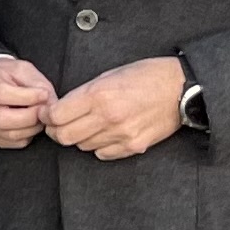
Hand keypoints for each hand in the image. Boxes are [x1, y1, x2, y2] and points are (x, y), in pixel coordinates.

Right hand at [0, 55, 57, 148]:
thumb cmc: (6, 75)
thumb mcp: (22, 69)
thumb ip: (36, 84)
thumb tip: (49, 103)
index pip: (2, 94)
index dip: (28, 97)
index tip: (44, 94)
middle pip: (2, 119)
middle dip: (31, 117)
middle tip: (44, 110)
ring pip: (9, 134)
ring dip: (31, 128)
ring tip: (39, 117)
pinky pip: (11, 143)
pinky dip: (26, 136)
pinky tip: (30, 125)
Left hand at [46, 56, 188, 162]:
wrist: (182, 88)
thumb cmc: (146, 76)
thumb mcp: (109, 75)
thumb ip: (83, 94)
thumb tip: (59, 108)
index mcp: (99, 95)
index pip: (56, 116)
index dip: (47, 116)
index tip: (48, 113)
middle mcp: (108, 117)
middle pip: (64, 137)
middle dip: (57, 131)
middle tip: (60, 124)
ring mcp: (122, 135)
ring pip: (82, 146)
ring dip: (80, 138)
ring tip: (89, 124)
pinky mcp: (133, 147)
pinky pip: (102, 154)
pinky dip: (99, 146)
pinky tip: (106, 133)